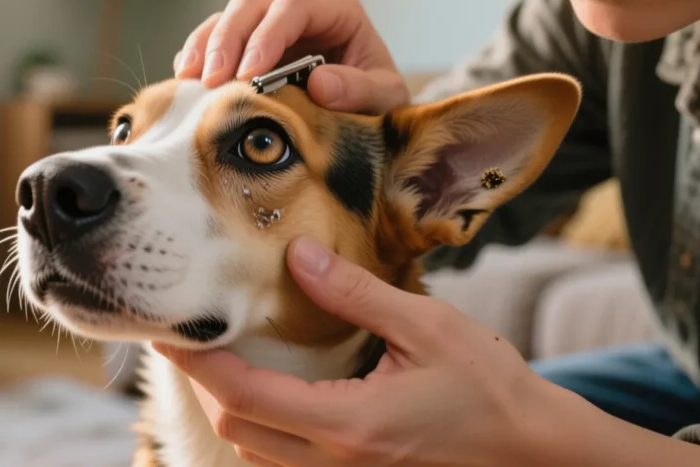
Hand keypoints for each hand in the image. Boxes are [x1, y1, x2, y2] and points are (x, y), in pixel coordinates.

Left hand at [154, 237, 699, 466]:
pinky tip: (269, 389)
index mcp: (350, 423)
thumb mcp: (427, 325)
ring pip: (254, 451)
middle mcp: (336, 462)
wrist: (532, 446)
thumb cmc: (489, 386)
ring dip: (231, 404)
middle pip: (236, 427)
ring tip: (221, 355)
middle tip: (190, 333)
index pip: (244, 394)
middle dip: (204, 382)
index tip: (167, 330)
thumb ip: (354, 292)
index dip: (197, 363)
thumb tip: (296, 253)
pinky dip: (261, 426)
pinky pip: (283, 461)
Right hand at [173, 0, 408, 113]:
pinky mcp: (248, 45)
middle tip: (213, 81)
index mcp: (336, 9)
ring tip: (189, 80)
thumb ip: (360, 90)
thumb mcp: (384, 97)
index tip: (248, 75)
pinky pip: (215, 39)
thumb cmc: (377, 99)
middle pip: (251, 5)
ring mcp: (269, 25)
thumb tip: (319, 84)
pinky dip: (198, 56)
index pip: (293, 9)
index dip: (266, 37)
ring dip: (204, 47)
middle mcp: (299, 10)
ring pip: (227, 18)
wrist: (366, 114)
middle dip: (227, 41)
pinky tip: (186, 81)